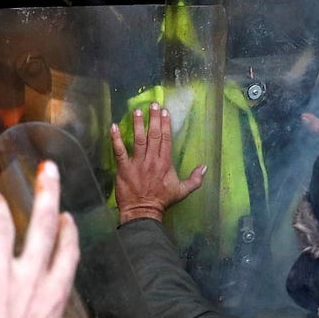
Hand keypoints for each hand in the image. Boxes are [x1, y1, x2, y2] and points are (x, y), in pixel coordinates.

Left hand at [109, 102, 205, 223]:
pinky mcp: (124, 168)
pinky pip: (119, 151)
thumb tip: (205, 167)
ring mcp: (137, 163)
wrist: (143, 212)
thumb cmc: (162, 201)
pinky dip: (116, 139)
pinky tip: (113, 126)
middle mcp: (152, 160)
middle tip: (153, 104)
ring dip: (138, 124)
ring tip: (137, 110)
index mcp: (165, 163)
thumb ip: (195, 179)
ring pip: (138, 139)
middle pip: (154, 135)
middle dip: (154, 118)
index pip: (166, 139)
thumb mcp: (182, 191)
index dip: (165, 124)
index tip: (165, 111)